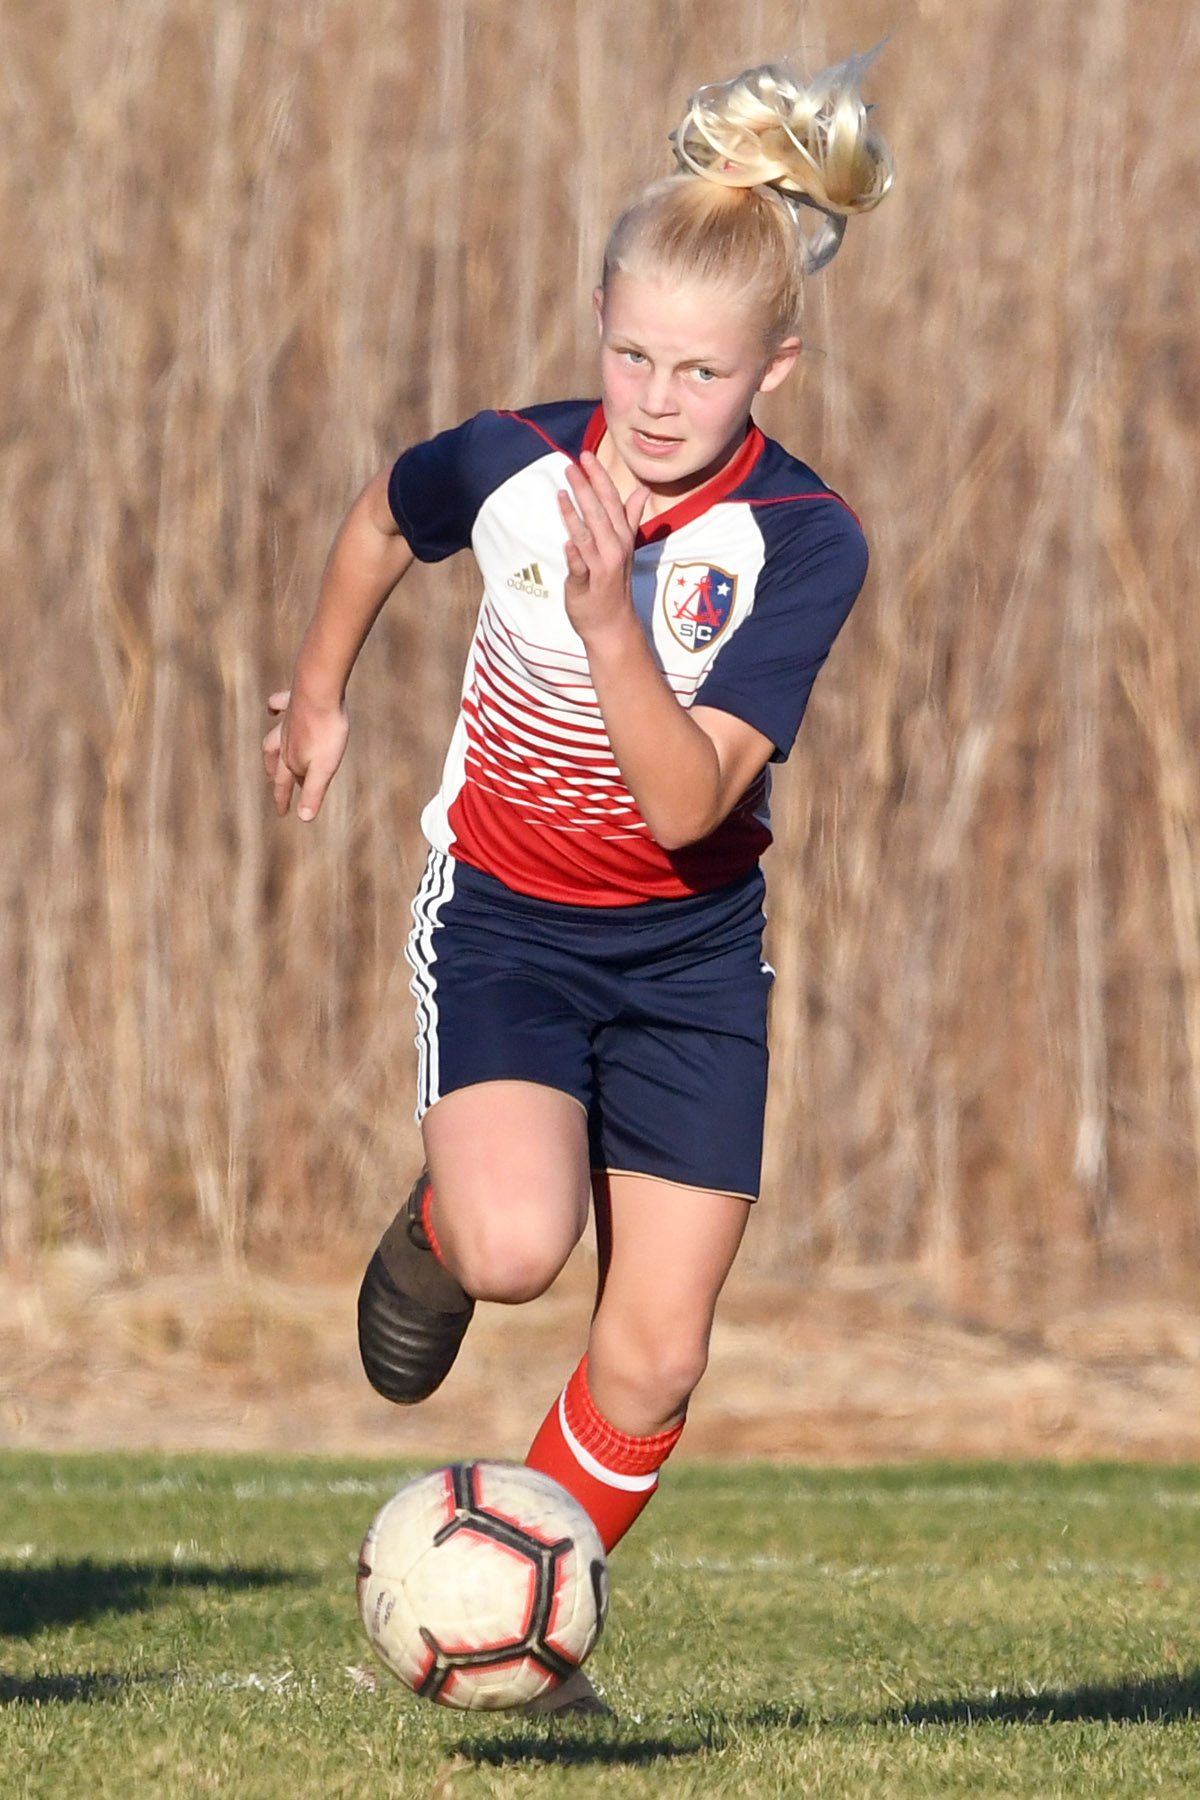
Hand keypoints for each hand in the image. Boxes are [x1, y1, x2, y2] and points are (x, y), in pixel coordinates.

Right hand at [262, 688, 349, 820]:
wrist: (318, 692)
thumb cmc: (325, 732)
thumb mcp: (324, 768)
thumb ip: (313, 793)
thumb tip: (304, 818)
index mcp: (292, 760)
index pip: (285, 784)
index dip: (283, 799)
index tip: (283, 813)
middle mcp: (285, 742)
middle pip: (276, 763)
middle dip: (275, 776)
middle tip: (274, 783)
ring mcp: (287, 721)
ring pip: (273, 739)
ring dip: (270, 749)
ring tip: (269, 754)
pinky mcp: (292, 701)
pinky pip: (278, 705)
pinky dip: (274, 708)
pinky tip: (273, 708)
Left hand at [558, 452, 648, 642]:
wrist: (612, 624)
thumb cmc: (614, 583)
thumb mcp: (625, 547)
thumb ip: (630, 517)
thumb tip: (642, 490)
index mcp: (622, 537)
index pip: (612, 501)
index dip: (599, 478)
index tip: (586, 456)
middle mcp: (614, 550)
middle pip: (599, 514)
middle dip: (586, 488)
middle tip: (571, 465)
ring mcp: (600, 568)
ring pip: (588, 537)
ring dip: (575, 515)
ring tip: (562, 492)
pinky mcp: (586, 587)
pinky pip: (581, 569)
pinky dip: (575, 556)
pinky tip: (567, 543)